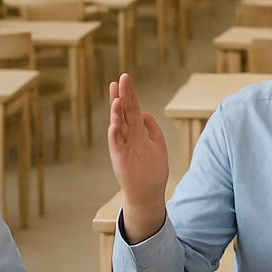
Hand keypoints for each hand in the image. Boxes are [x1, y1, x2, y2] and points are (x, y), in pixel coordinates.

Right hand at [107, 73, 167, 242]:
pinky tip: (114, 123)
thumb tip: (145, 113)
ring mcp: (123, 146)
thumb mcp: (158, 145)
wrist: (148, 193)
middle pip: (124, 112)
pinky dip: (114, 134)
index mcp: (138, 131)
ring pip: (118, 125)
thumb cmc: (153, 170)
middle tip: (119, 79)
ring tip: (117, 98)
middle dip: (122, 96)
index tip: (125, 78)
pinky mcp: (119, 158)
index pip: (132, 108)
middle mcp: (128, 136)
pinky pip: (116, 144)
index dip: (129, 94)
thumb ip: (152, 129)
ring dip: (116, 112)